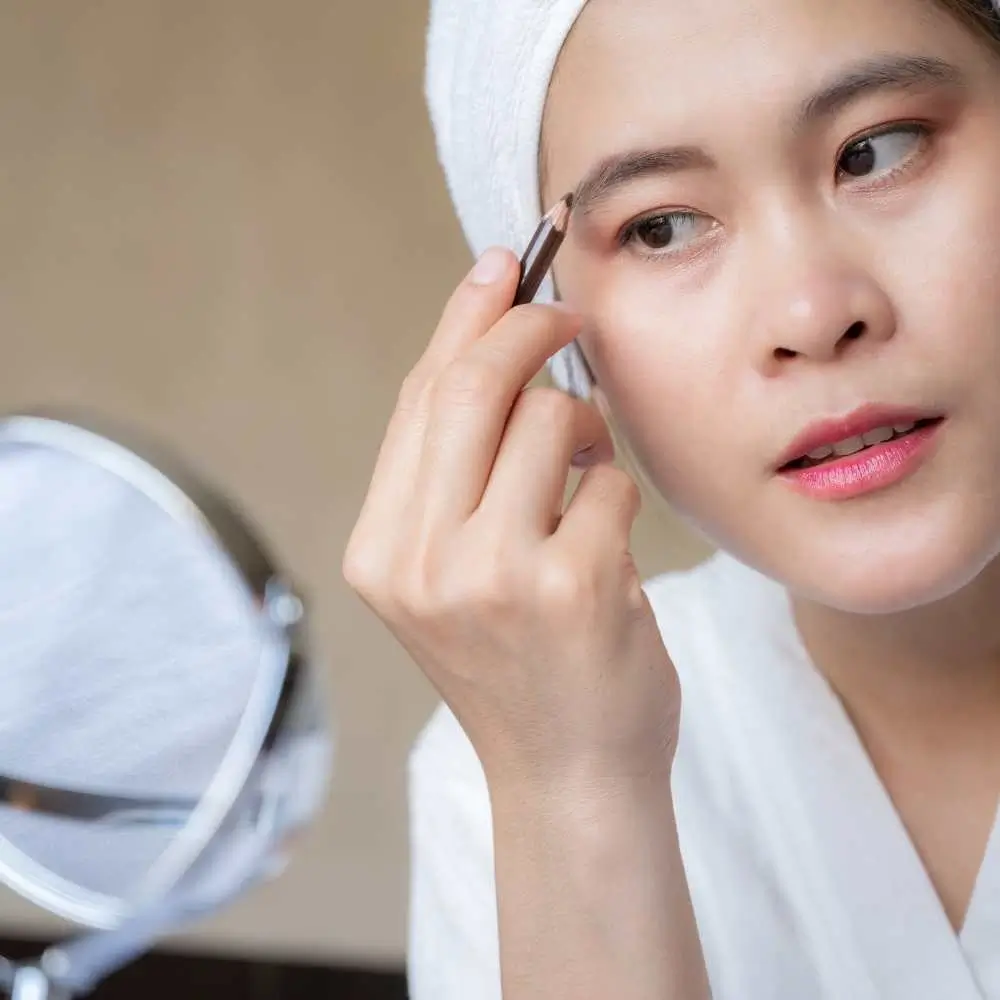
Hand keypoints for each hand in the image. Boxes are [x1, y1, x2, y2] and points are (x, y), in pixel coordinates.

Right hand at [343, 247, 680, 790]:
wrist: (568, 776)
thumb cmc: (521, 663)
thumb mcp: (455, 571)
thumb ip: (459, 469)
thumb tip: (497, 336)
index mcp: (380, 551)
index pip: (418, 401)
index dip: (463, 320)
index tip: (502, 264)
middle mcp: (420, 561)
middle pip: (471, 388)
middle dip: (529, 328)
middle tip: (569, 315)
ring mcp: (490, 576)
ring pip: (547, 419)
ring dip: (582, 426)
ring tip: (586, 471)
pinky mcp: (569, 587)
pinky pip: (609, 481)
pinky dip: (617, 493)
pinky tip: (607, 540)